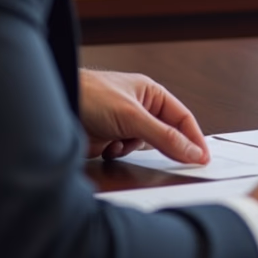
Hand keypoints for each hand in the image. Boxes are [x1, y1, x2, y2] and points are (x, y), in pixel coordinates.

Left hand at [79, 68, 208, 163]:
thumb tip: (191, 150)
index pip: (182, 118)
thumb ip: (164, 136)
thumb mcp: (133, 117)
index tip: (203, 158)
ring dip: (133, 149)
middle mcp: (139, 108)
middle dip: (165, 146)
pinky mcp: (108, 139)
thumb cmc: (89, 95)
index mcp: (151, 93)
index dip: (194, 138)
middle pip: (165, 134)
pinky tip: (107, 146)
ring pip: (143, 146)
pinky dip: (118, 153)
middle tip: (178, 163)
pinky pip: (124, 153)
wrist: (54, 105)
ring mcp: (123, 124)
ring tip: (120, 143)